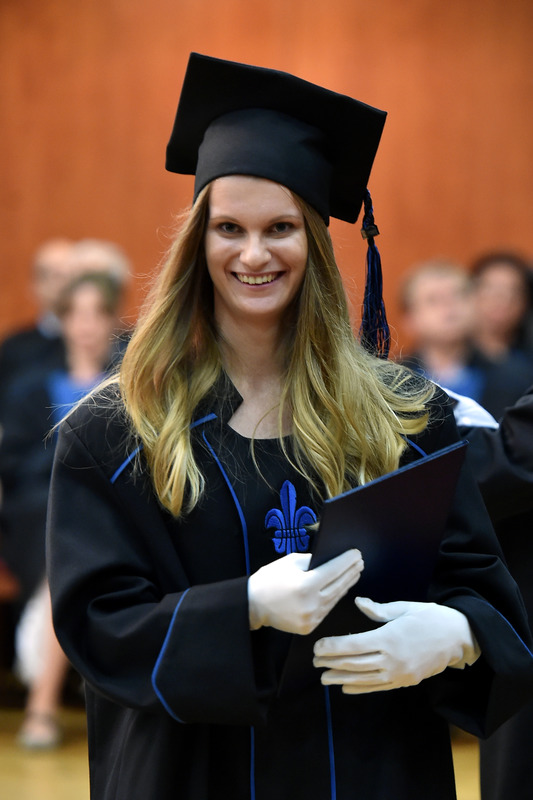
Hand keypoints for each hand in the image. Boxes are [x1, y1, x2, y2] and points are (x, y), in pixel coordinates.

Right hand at [248, 550, 363, 634]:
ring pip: (335, 599)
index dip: (347, 561)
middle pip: (338, 585)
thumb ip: (312, 560)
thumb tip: (330, 560)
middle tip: (360, 562)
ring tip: (354, 574)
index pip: (334, 570)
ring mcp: (311, 618)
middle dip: (351, 572)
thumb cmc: (270, 579)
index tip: (356, 554)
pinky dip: (334, 598)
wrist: (253, 605)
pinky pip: (326, 610)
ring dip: (346, 585)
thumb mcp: (290, 562)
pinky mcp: (309, 627)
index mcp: (306, 585)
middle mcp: (311, 603)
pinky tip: (339, 589)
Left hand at [313, 596, 479, 692]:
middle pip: (355, 664)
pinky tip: (347, 687)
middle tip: (315, 663)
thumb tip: (358, 603)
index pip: (353, 645)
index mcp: (389, 637)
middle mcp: (391, 659)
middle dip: (332, 663)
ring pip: (364, 679)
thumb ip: (379, 609)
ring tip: (325, 678)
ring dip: (342, 679)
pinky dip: (361, 688)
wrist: (458, 637)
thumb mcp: (405, 607)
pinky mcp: (405, 681)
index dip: (333, 648)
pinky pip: (378, 687)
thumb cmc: (430, 617)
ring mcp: (398, 673)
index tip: (317, 647)